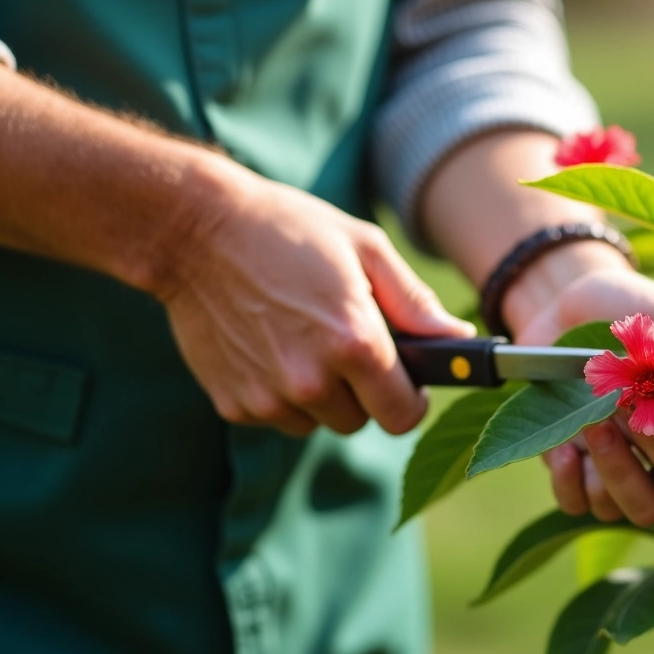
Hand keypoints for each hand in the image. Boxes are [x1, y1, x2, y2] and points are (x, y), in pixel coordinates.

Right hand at [160, 172, 474, 435]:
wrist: (194, 231)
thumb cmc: (289, 231)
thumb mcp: (365, 248)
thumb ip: (415, 303)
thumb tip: (459, 340)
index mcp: (355, 344)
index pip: (403, 414)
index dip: (409, 397)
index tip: (404, 379)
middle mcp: (311, 380)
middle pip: (361, 420)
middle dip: (363, 391)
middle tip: (344, 343)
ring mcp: (268, 397)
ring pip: (318, 422)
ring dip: (321, 394)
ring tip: (302, 337)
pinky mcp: (234, 404)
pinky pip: (278, 415)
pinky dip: (280, 392)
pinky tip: (268, 344)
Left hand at [516, 265, 653, 526]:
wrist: (564, 309)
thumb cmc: (622, 309)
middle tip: (625, 412)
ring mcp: (625, 471)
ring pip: (634, 510)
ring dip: (612, 469)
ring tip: (590, 424)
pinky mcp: (579, 475)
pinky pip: (581, 506)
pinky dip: (570, 483)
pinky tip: (564, 449)